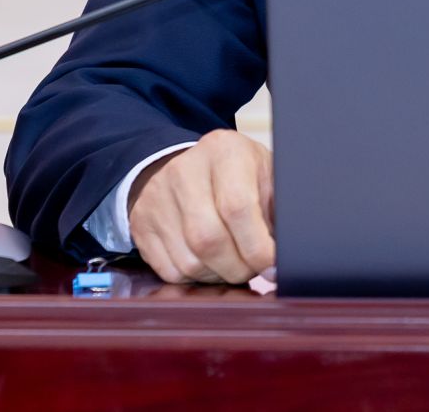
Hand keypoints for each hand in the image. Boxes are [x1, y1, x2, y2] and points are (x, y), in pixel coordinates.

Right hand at [127, 128, 274, 284]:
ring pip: (189, 261)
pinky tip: (210, 263)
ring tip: (234, 263)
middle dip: (239, 267)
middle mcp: (184, 171)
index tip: (272, 264)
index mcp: (223, 151)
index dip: (257, 246)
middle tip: (254, 269)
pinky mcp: (141, 224)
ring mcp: (156, 198)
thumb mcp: (263, 175)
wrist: (187, 165)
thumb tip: (287, 255)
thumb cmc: (237, 174)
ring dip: (218, 275)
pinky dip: (196, 278)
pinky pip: (170, 271)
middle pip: (209, 239)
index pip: (237, 207)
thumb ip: (277, 209)